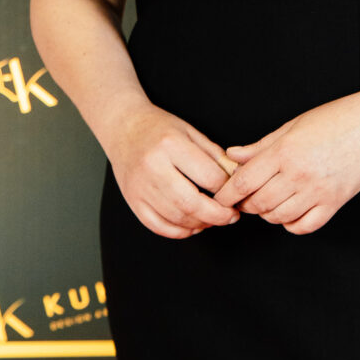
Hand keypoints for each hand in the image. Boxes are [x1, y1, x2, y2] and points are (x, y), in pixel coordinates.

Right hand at [107, 102, 241, 239]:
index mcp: (171, 145)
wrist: (124, 128)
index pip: (209, 176)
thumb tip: (235, 177)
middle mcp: (153, 167)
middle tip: (231, 216)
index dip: (227, 188)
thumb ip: (214, 155)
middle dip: (217, 215)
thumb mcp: (190, 131)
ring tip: (213, 220)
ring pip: (176, 217)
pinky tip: (192, 226)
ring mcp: (140, 186)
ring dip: (200, 224)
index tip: (234, 191)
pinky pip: (158, 226)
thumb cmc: (159, 128)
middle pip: (191, 203)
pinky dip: (179, 231)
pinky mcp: (132, 201)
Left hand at [215, 94, 359, 234]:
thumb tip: (233, 155)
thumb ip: (261, 145)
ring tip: (269, 202)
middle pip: (258, 202)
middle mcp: (299, 174)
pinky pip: (304, 226)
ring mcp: (317, 191)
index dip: (227, 193)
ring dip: (267, 213)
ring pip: (278, 217)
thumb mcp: (293, 125)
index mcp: (285, 152)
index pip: (244, 181)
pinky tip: (290, 213)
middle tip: (245, 198)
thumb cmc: (338, 119)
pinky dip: (291, 224)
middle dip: (246, 204)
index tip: (221, 197)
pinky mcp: (334, 203)